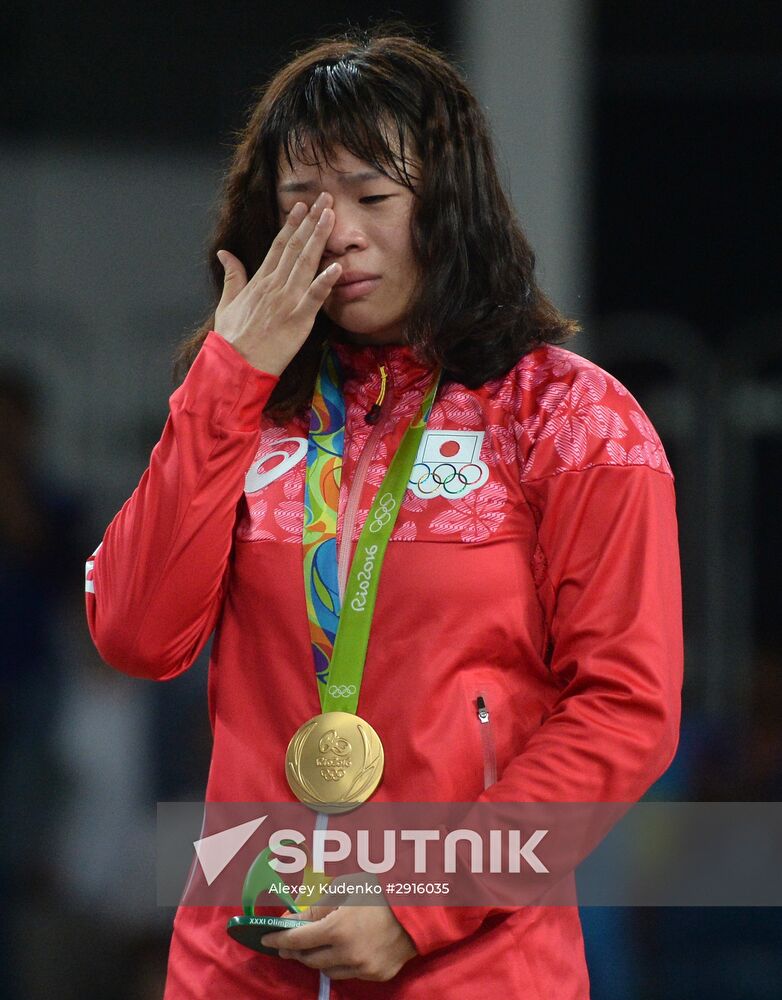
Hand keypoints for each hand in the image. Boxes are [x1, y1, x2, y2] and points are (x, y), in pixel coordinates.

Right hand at [214, 192, 341, 374]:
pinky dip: (326, 281)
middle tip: (325, 199)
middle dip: (312, 222)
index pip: (279, 245)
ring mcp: (287, 301)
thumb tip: (225, 253)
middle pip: (295, 247)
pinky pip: (314, 297)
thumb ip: (232, 276)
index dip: (292, 224)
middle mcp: (274, 285)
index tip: (303, 206)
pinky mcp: (298, 319)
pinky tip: (338, 266)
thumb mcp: (227, 303)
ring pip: (306, 263)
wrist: (235, 366)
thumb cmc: (232, 339)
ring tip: (331, 216)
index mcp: (260, 281)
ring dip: (319, 239)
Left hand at [260, 900, 416, 981]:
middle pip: (310, 959)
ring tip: (315, 946)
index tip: (266, 937)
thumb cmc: (380, 890)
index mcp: (338, 928)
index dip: (279, 939)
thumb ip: (315, 906)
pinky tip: (341, 951)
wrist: (418, 906)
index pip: (297, 940)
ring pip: (327, 970)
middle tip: (288, 943)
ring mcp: (363, 967)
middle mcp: (348, 953)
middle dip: (295, 951)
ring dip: (317, 958)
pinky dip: (341, 963)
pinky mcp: (377, 975)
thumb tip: (291, 920)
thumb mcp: (345, 889)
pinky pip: (349, 973)